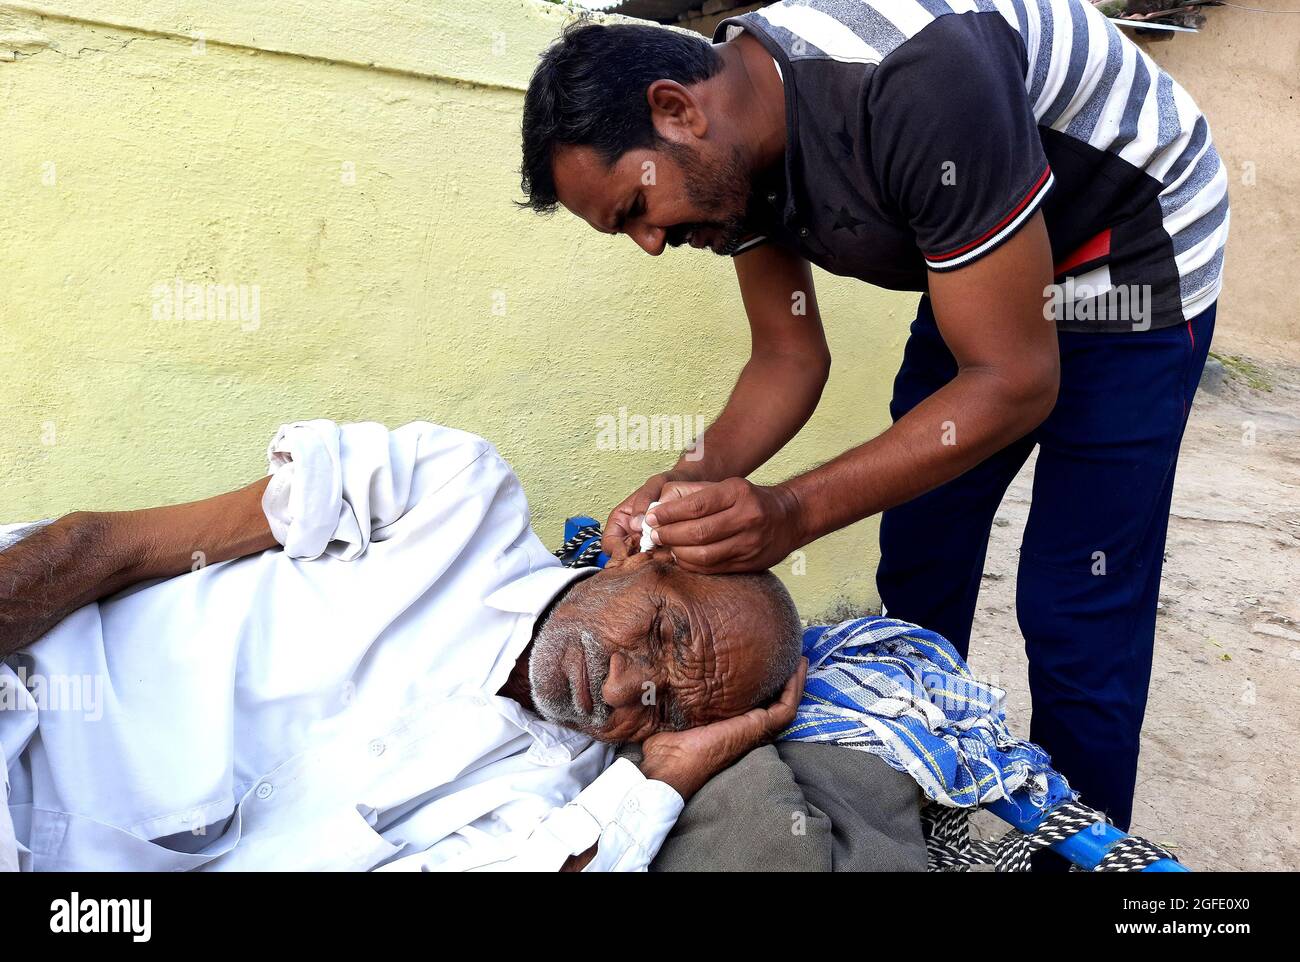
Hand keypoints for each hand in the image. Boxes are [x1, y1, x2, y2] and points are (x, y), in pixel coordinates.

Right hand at [601, 467, 705, 561]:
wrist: (691, 485)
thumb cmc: (669, 483)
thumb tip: (635, 523)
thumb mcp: (655, 485)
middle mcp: (631, 534)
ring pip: (641, 562)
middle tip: (649, 556)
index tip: (629, 553)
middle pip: (624, 558)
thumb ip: (643, 501)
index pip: (609, 543)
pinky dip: (664, 560)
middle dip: (634, 560)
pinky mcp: (663, 549)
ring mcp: (647, 543)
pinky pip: (658, 561)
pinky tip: (672, 554)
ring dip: (650, 562)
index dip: (616, 551)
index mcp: (621, 520)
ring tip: (663, 553)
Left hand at [638, 658, 806, 799]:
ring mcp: (755, 729)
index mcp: (730, 725)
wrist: (669, 763)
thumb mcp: (674, 709)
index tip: (763, 655)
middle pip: (774, 701)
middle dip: (784, 678)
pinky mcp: (758, 727)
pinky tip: (796, 666)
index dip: (762, 681)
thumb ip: (678, 694)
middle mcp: (747, 727)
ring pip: (786, 703)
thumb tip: (663, 670)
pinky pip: (786, 707)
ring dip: (795, 680)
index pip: (754, 701)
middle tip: (789, 652)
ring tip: (799, 656)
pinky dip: (794, 687)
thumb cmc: (665, 741)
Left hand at [643, 477, 803, 573]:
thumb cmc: (749, 499)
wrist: (789, 518)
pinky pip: (712, 568)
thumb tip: (658, 505)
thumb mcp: (726, 486)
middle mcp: (747, 517)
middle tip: (655, 534)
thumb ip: (692, 493)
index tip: (651, 517)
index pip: (696, 506)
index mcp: (738, 493)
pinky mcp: (749, 563)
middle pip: (698, 532)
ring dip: (678, 552)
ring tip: (667, 545)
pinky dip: (691, 564)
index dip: (669, 514)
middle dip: (670, 534)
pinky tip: (682, 556)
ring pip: (703, 554)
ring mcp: (749, 543)